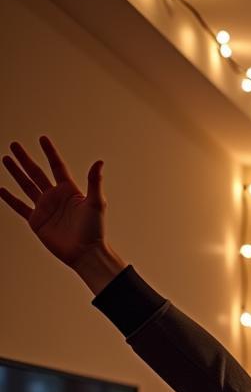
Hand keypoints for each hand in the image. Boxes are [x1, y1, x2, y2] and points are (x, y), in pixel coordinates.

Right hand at [1, 135, 107, 268]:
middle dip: (25, 159)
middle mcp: (56, 197)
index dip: (50, 152)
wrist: (86, 253)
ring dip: (16, 173)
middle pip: (37, 173)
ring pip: (26, 186)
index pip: (57, 166)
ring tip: (6, 159)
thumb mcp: (96, 203)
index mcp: (70, 190)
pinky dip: (10, 198)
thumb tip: (99, 162)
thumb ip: (94, 182)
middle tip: (14, 145)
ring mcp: (45, 208)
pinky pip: (20, 207)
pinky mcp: (37, 221)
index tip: (42, 138)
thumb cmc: (95, 229)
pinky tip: (1, 189)